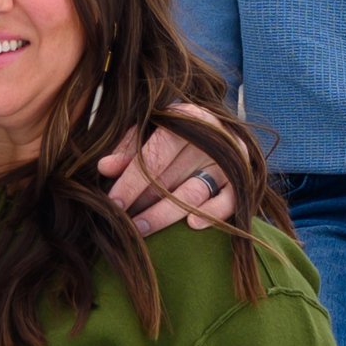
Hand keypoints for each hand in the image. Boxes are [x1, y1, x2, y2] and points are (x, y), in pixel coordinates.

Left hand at [100, 103, 240, 234]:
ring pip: (193, 193)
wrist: (218, 130)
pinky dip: (210, 215)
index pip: (154, 155)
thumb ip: (129, 147)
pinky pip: (227, 202)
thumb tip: (105, 167)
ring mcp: (229, 160)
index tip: (113, 202)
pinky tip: (191, 225)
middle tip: (121, 222)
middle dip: (142, 202)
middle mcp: (211, 137)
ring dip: (164, 214)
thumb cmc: (176, 131)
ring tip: (140, 229)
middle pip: (170, 177)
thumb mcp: (152, 129)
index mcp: (186, 117)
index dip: (131, 181)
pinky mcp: (241, 181)